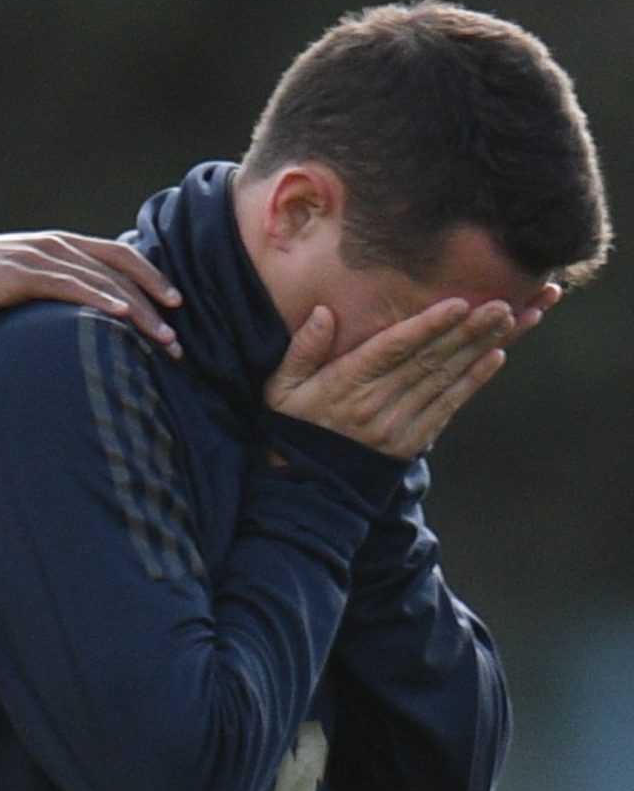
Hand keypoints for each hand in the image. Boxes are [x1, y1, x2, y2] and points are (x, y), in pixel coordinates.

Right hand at [0, 232, 183, 354]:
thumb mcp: (30, 277)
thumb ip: (59, 284)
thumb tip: (87, 309)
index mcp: (65, 243)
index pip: (120, 255)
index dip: (151, 276)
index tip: (176, 303)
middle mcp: (60, 245)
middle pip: (119, 272)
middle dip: (152, 305)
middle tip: (173, 338)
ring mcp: (42, 257)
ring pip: (102, 282)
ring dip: (136, 311)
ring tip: (159, 337)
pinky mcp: (24, 274)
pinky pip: (69, 287)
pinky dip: (98, 300)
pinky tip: (118, 315)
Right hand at [263, 296, 529, 458]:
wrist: (305, 487)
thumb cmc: (292, 426)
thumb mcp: (280, 388)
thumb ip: (302, 350)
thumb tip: (323, 312)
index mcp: (345, 386)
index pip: (392, 350)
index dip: (427, 327)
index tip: (458, 304)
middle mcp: (377, 404)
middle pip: (429, 360)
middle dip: (468, 330)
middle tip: (501, 304)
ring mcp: (399, 425)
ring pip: (445, 379)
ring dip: (480, 348)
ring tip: (510, 321)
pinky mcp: (413, 441)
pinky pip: (448, 406)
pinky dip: (473, 381)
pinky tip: (495, 357)